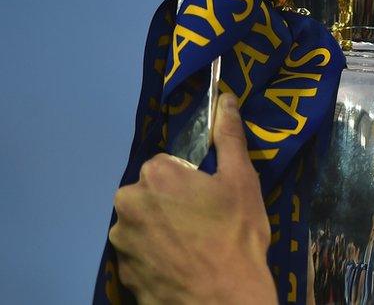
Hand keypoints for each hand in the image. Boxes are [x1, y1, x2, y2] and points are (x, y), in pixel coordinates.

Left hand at [109, 94, 276, 303]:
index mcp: (155, 175)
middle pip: (150, 194)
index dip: (191, 181)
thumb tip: (226, 98)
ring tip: (193, 248)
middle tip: (203, 224)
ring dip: (160, 231)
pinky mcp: (123, 272)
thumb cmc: (235, 235)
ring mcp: (121, 241)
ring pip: (142, 224)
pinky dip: (155, 257)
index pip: (166, 165)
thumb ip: (229, 137)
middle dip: (171, 204)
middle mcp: (128, 204)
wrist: (223, 299)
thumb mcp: (242, 180)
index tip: (210, 199)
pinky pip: (139, 254)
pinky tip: (181, 266)